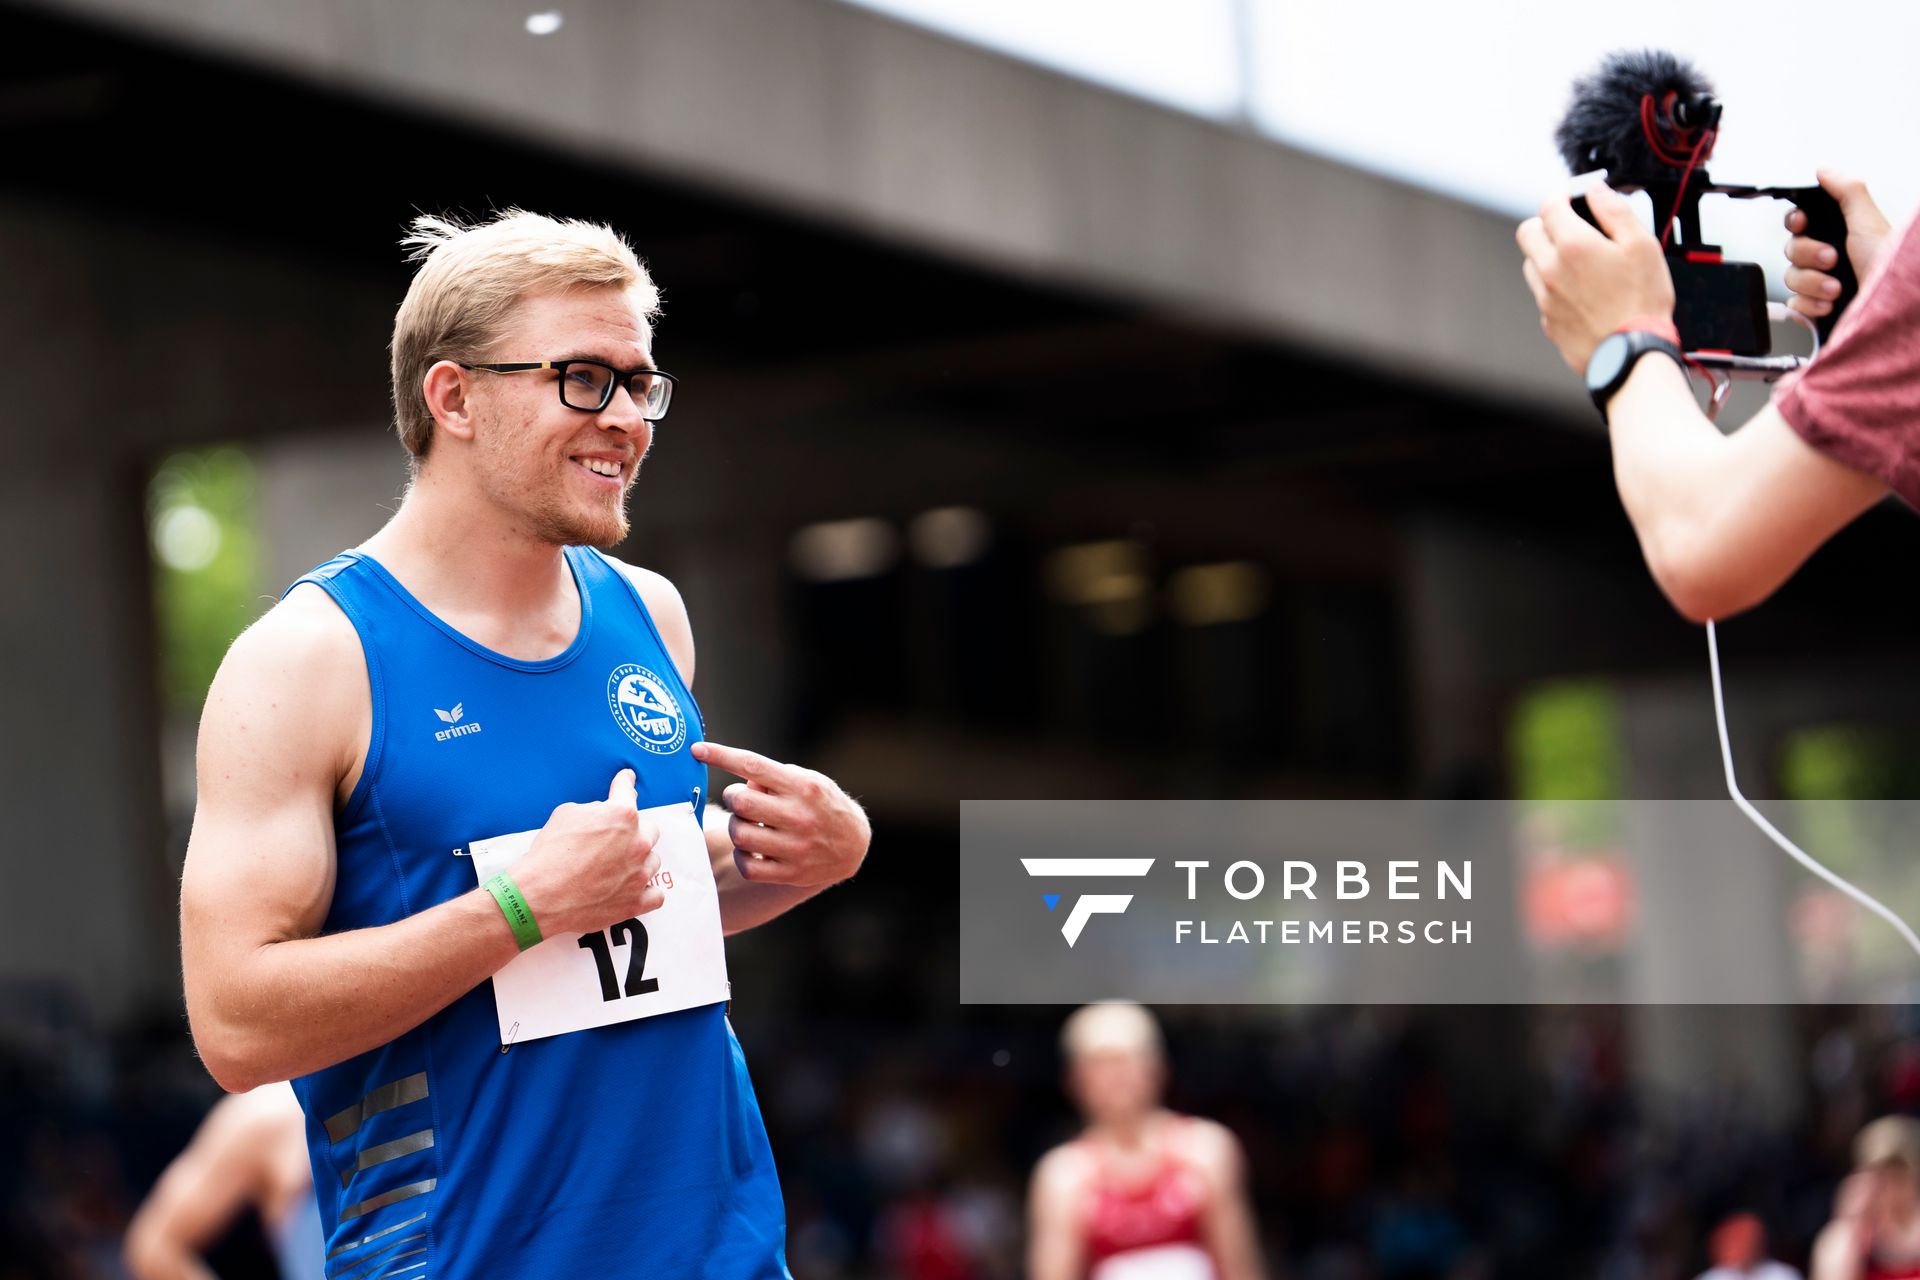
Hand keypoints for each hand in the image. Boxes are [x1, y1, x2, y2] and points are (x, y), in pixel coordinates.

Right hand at [512, 768, 662, 936]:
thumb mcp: (565, 814)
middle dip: (634, 831)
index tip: (627, 780)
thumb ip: (593, 809)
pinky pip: (655, 895)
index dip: (625, 783)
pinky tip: (631, 890)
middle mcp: (637, 844)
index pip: (627, 792)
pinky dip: (645, 892)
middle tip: (615, 840)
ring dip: (638, 862)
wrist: (539, 896)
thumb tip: (602, 811)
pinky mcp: (636, 902)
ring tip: (616, 868)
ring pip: (652, 862)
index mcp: (622, 816)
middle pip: (650, 830)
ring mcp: (639, 875)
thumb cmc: (549, 855)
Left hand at [692, 741, 869, 887]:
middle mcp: (799, 816)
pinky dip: (743, 856)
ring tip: (752, 825)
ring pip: (739, 834)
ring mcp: (795, 847)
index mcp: (802, 786)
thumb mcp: (807, 780)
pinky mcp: (790, 872)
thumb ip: (773, 778)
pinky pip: (746, 865)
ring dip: (737, 827)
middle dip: (733, 798)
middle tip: (742, 801)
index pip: (753, 765)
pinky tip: (754, 849)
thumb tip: (740, 784)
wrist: (853, 844)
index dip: (720, 755)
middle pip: (739, 802)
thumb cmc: (821, 804)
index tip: (697, 749)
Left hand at [1516, 185, 1674, 371]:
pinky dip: (1554, 284)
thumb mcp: (1642, 244)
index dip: (1562, 195)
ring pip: (1531, 264)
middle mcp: (1550, 270)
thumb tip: (1595, 189)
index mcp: (1572, 246)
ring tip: (1580, 261)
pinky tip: (1582, 291)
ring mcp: (1545, 298)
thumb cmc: (1641, 301)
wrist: (1631, 354)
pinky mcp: (1548, 321)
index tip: (1574, 196)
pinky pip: (1542, 294)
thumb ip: (1614, 210)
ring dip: (1548, 254)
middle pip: (1528, 232)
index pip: (1549, 205)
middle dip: (1546, 222)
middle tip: (1571, 226)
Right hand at [1785, 168, 1892, 318]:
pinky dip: (1810, 306)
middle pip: (1790, 250)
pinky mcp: (1815, 308)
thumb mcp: (1868, 220)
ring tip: (1837, 289)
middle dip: (1810, 257)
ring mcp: (1819, 283)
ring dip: (1813, 284)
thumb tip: (1824, 170)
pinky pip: (1793, 304)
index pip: (1799, 222)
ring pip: (1791, 278)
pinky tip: (1830, 305)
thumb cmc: (1888, 266)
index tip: (1804, 224)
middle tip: (1833, 260)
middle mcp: (1826, 256)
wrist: (1892, 308)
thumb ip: (1846, 191)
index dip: (1796, 222)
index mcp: (1837, 232)